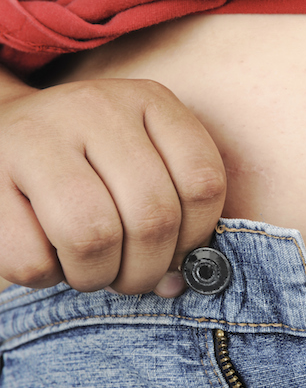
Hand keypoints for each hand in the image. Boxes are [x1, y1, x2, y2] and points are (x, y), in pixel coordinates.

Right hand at [0, 78, 225, 295]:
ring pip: (94, 238)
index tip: (174, 252)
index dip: (195, 237)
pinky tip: (47, 254)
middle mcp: (98, 108)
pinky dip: (46, 277)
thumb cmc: (90, 165)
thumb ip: (174, 219)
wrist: (0, 129)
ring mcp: (39, 134)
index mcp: (151, 102)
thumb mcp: (144, 168)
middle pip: (153, 218)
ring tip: (90, 270)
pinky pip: (33, 258)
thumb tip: (176, 285)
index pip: (203, 184)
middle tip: (129, 277)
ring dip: (97, 276)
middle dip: (146, 270)